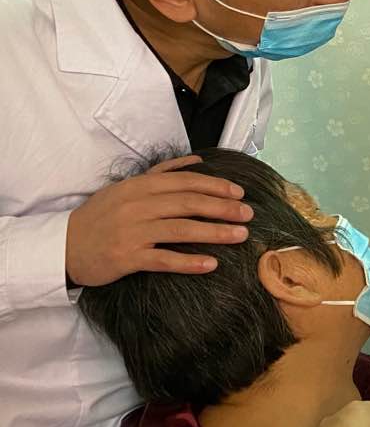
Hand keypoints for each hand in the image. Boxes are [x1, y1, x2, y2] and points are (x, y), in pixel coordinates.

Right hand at [65, 155, 252, 286]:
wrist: (63, 246)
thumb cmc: (101, 217)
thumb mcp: (127, 188)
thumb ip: (162, 174)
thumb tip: (197, 162)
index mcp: (139, 187)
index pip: (184, 182)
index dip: (215, 186)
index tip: (239, 192)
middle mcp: (136, 206)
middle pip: (188, 204)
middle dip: (223, 208)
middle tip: (249, 214)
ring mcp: (131, 232)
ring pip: (181, 230)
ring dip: (215, 233)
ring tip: (240, 235)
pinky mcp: (127, 257)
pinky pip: (164, 260)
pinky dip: (189, 262)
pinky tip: (211, 264)